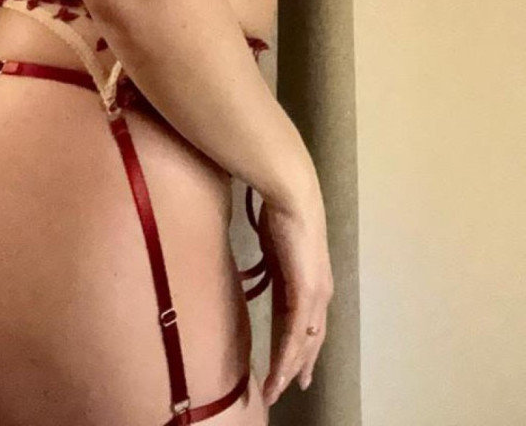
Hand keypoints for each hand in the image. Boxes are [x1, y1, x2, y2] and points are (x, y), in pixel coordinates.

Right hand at [257, 194, 333, 407]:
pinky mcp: (306, 290)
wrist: (292, 195)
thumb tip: (264, 278)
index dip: (300, 349)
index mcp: (315, 283)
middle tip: (284, 389)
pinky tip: (279, 370)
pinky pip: (295, 331)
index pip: (307, 325)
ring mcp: (315, 293)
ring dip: (288, 367)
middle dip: (296, 366)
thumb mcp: (276, 251)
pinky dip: (286, 354)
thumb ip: (275, 270)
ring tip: (274, 389)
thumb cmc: (282, 215)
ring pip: (303, 342)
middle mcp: (321, 293)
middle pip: (309, 340)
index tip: (293, 370)